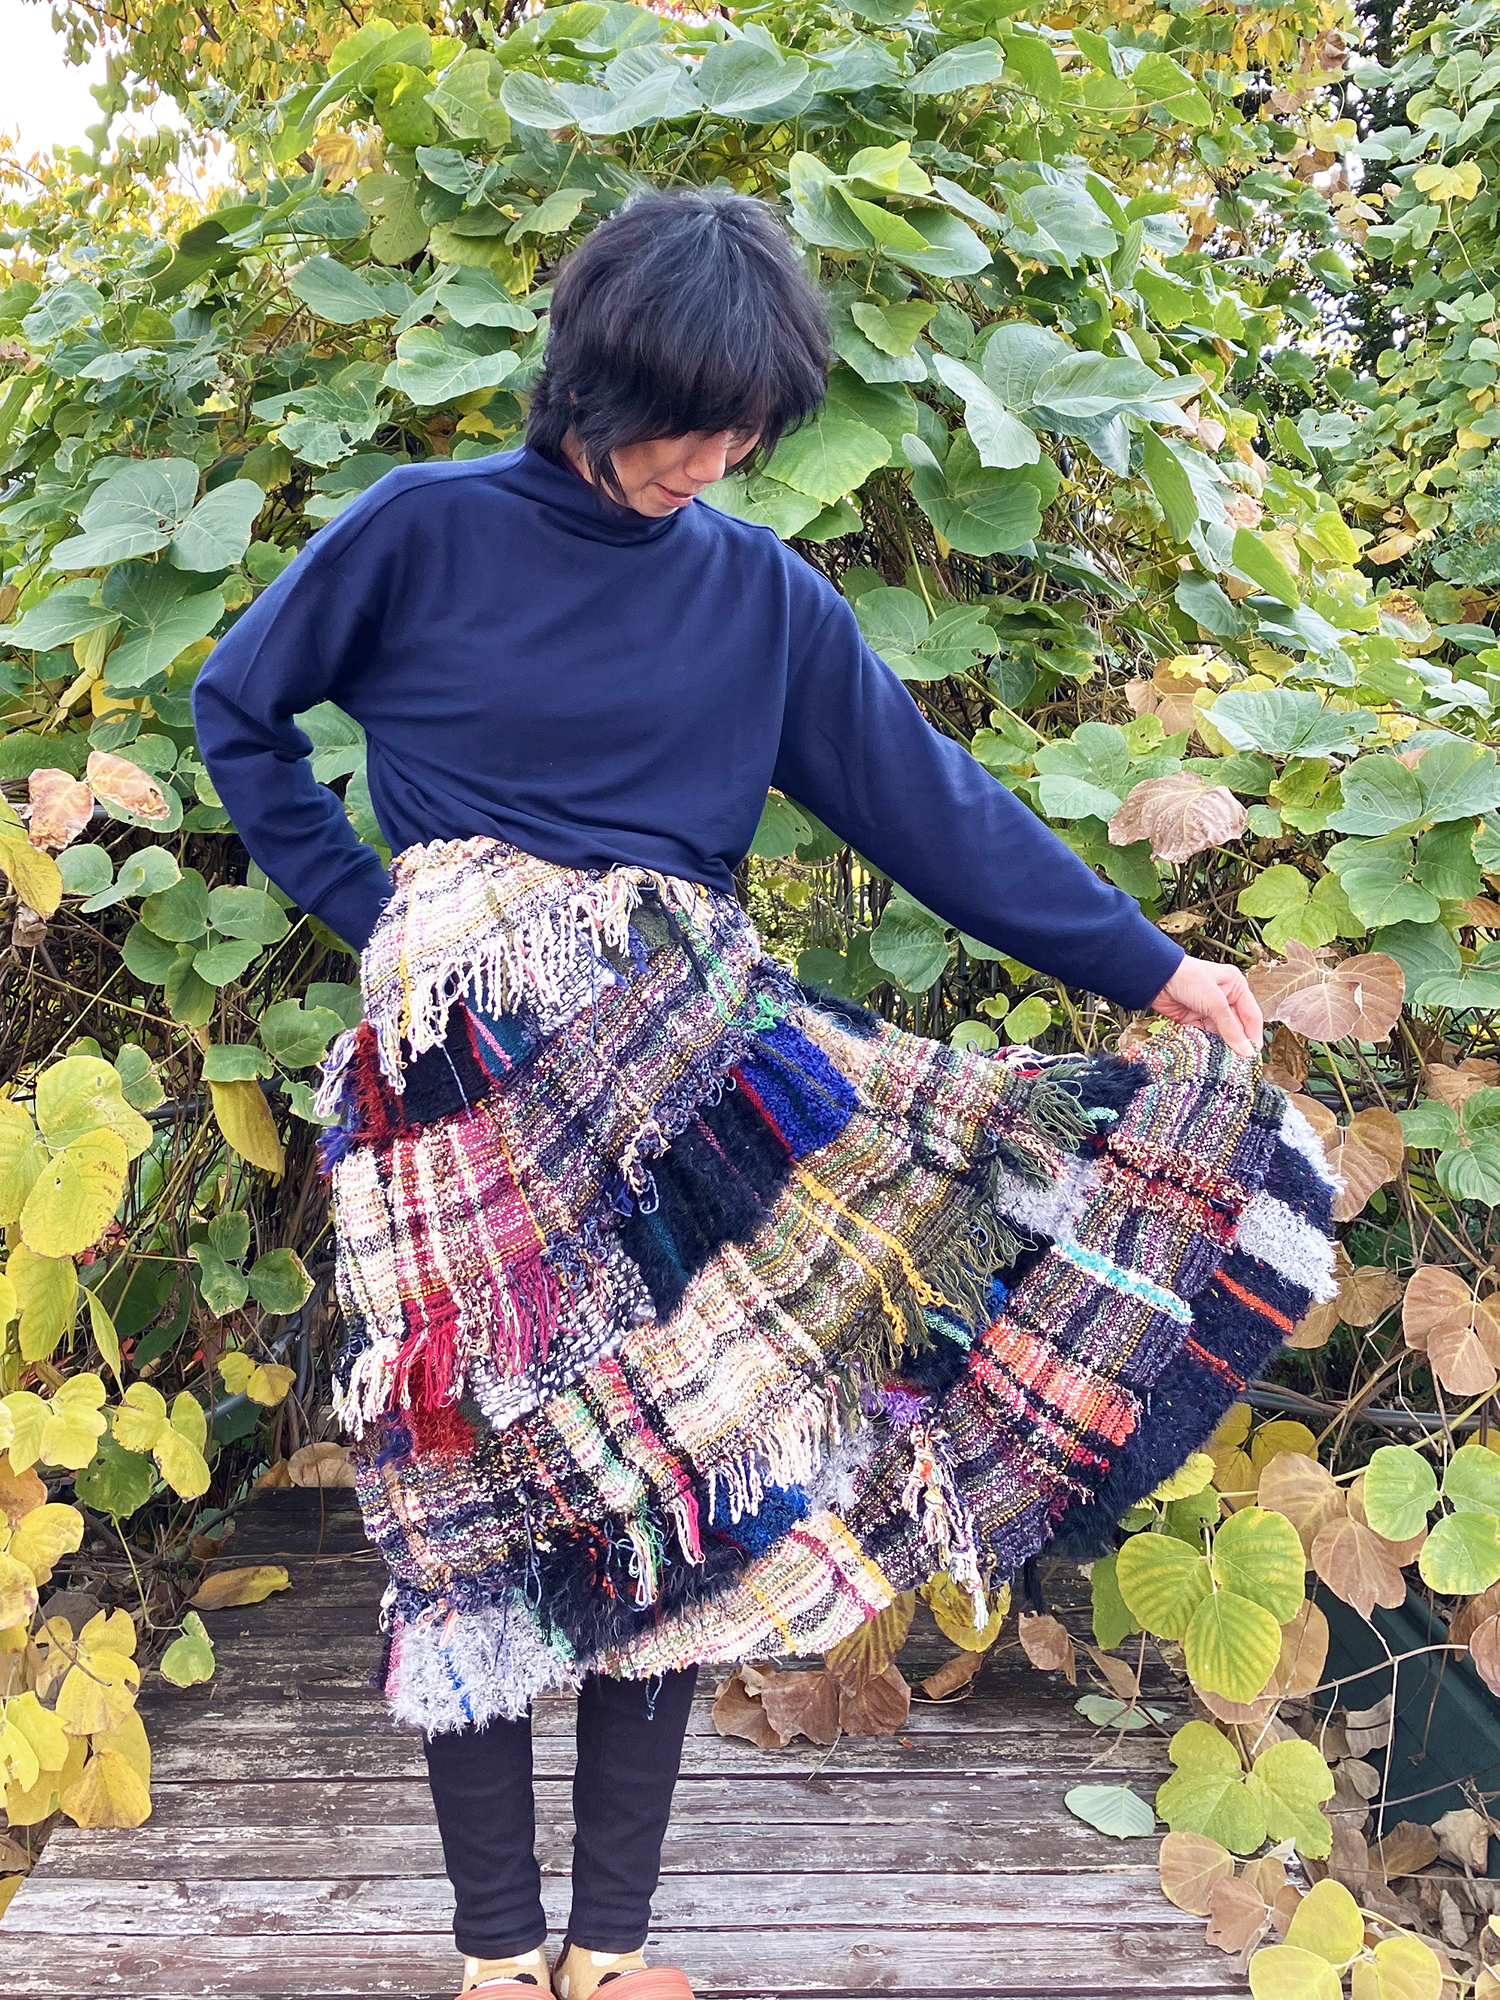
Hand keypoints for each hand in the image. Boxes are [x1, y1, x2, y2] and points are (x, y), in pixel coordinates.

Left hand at [1148, 956, 1262, 1059]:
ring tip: (1227, 1061)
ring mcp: (1208, 1009)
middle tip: (1240, 1062)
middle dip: (1238, 1043)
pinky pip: (1205, 1035)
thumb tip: (1246, 1050)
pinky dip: (1208, 1044)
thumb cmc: (1187, 978)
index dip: (1253, 1035)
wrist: (1155, 977)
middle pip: (1236, 1026)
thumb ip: (1230, 1027)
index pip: (1251, 1015)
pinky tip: (1211, 1054)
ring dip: (1223, 1045)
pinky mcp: (1193, 1018)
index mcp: (1236, 986)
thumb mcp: (1214, 1002)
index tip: (1254, 1055)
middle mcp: (1225, 997)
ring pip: (1221, 1032)